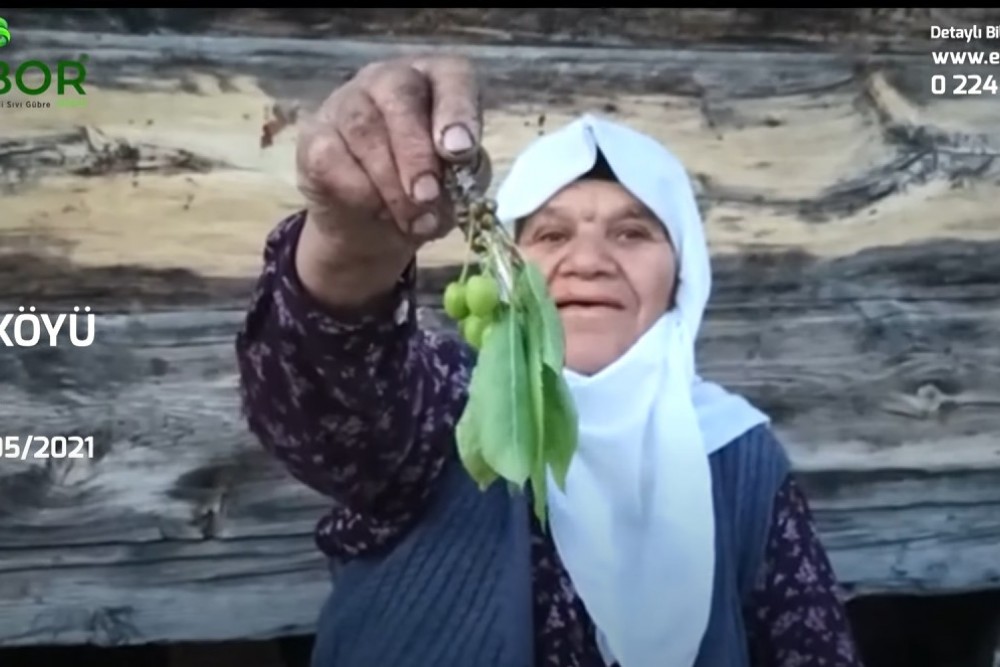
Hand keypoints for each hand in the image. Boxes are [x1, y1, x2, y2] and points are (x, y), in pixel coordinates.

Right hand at [296, 56, 487, 261]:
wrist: (375, 228)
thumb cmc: (426, 195)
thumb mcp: (456, 187)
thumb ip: (463, 173)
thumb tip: (455, 167)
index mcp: (436, 82)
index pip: (451, 74)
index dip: (458, 110)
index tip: (460, 150)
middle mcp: (389, 79)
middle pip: (401, 95)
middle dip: (417, 154)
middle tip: (427, 196)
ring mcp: (346, 102)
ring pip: (364, 130)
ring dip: (391, 184)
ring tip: (410, 220)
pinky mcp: (314, 135)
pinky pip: (332, 158)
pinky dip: (359, 193)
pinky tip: (374, 210)